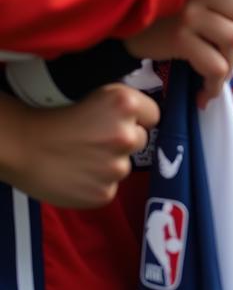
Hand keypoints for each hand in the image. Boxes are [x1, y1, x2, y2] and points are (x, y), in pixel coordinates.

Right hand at [0, 86, 158, 207]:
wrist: (22, 146)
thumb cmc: (55, 118)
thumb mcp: (97, 97)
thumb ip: (125, 107)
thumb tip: (144, 117)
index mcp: (126, 104)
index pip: (153, 114)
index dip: (137, 118)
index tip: (120, 121)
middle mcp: (127, 134)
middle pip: (142, 140)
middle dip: (124, 140)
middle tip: (94, 140)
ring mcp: (117, 167)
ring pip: (124, 165)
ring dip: (109, 163)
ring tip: (81, 158)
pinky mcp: (104, 192)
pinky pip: (109, 187)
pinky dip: (95, 184)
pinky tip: (76, 175)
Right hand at [124, 0, 232, 108]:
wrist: (107, 24)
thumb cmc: (149, 10)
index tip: (219, 37)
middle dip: (230, 47)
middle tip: (215, 60)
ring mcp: (190, 14)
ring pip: (232, 42)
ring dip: (225, 65)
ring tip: (212, 79)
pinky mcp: (180, 38)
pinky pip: (214, 66)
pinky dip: (214, 85)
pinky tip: (204, 94)